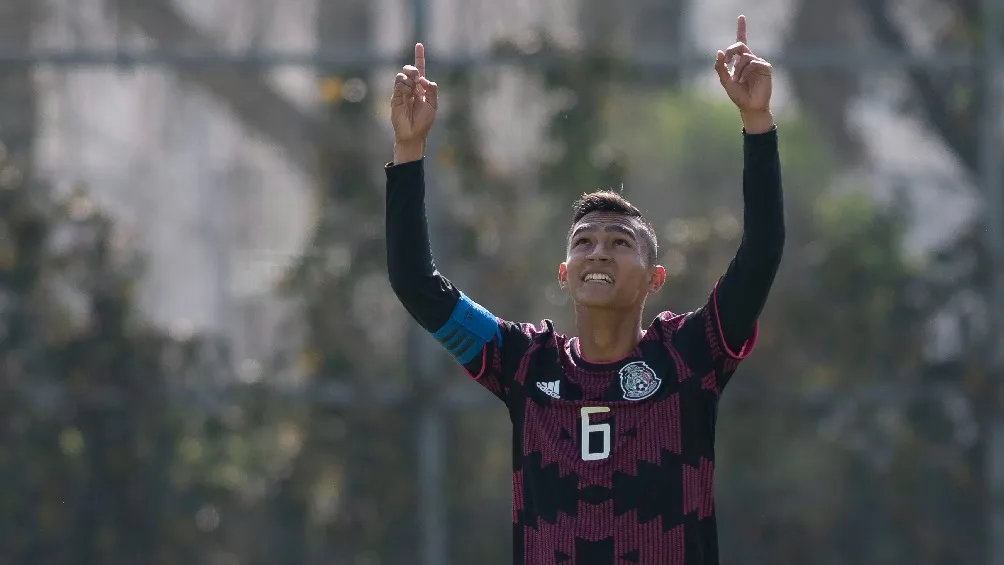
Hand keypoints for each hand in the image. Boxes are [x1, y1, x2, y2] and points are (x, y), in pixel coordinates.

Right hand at [391, 43, 437, 161]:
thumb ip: (432, 90)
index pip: (421, 69)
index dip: (419, 57)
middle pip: (410, 69)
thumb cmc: (424, 121)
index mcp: (422, 88)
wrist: (414, 134)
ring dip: (409, 80)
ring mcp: (402, 92)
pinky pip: (398, 85)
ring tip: (412, 91)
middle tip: (418, 78)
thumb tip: (424, 79)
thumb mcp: (433, 105)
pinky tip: (407, 95)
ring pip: (402, 76)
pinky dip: (404, 87)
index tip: (419, 44)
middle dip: (413, 69)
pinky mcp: (395, 97)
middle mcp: (412, 88)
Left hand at [714, 15, 773, 132]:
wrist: (749, 107)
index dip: (741, 28)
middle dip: (731, 51)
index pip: (742, 41)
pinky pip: (753, 62)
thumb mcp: (725, 81)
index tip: (741, 16)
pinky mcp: (766, 67)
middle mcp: (750, 59)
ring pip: (744, 56)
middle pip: (739, 45)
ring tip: (739, 80)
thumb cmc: (738, 96)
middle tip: (726, 62)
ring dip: (738, 69)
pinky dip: (746, 71)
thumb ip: (720, 67)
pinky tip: (745, 80)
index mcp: (741, 61)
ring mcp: (758, 63)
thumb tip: (718, 51)